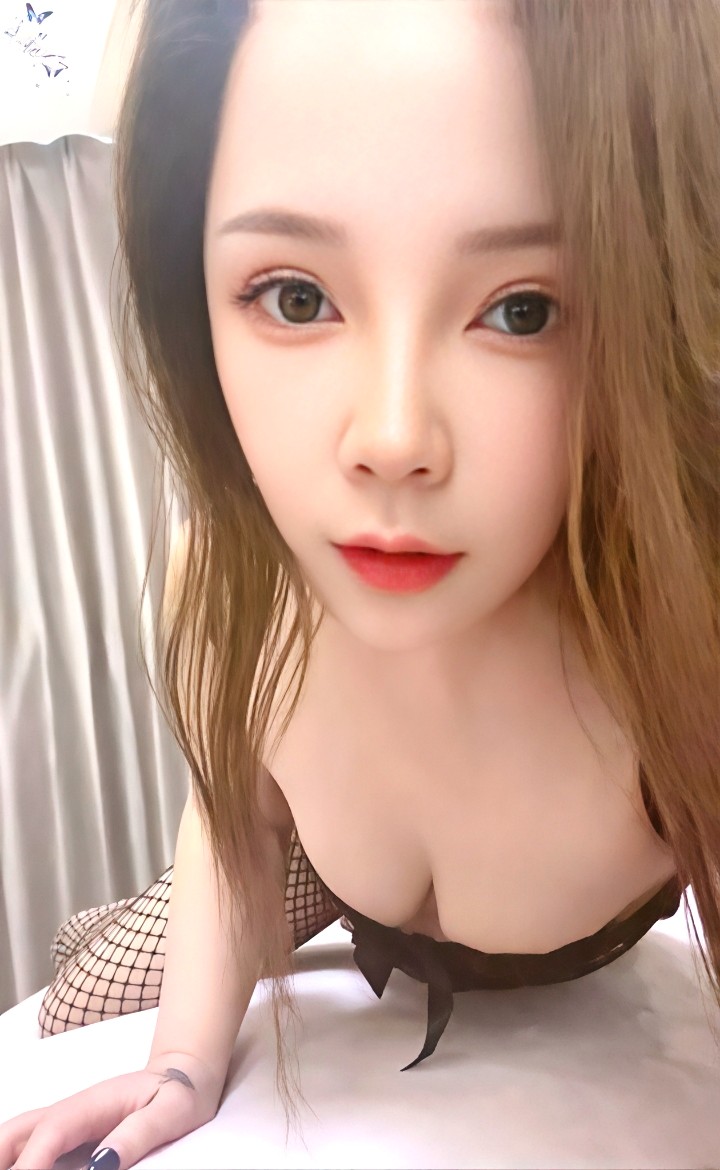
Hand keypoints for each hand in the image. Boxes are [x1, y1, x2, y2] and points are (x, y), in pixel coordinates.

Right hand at [0, 1055, 222, 1169]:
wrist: (186, 1077)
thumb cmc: (180, 1094)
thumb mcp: (169, 1113)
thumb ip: (136, 1137)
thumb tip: (101, 1166)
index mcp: (92, 1104)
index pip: (50, 1131)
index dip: (31, 1163)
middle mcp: (71, 1111)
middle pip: (16, 1131)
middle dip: (2, 1157)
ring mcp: (68, 1123)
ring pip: (19, 1138)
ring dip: (9, 1159)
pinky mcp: (71, 1136)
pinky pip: (36, 1148)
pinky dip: (24, 1162)